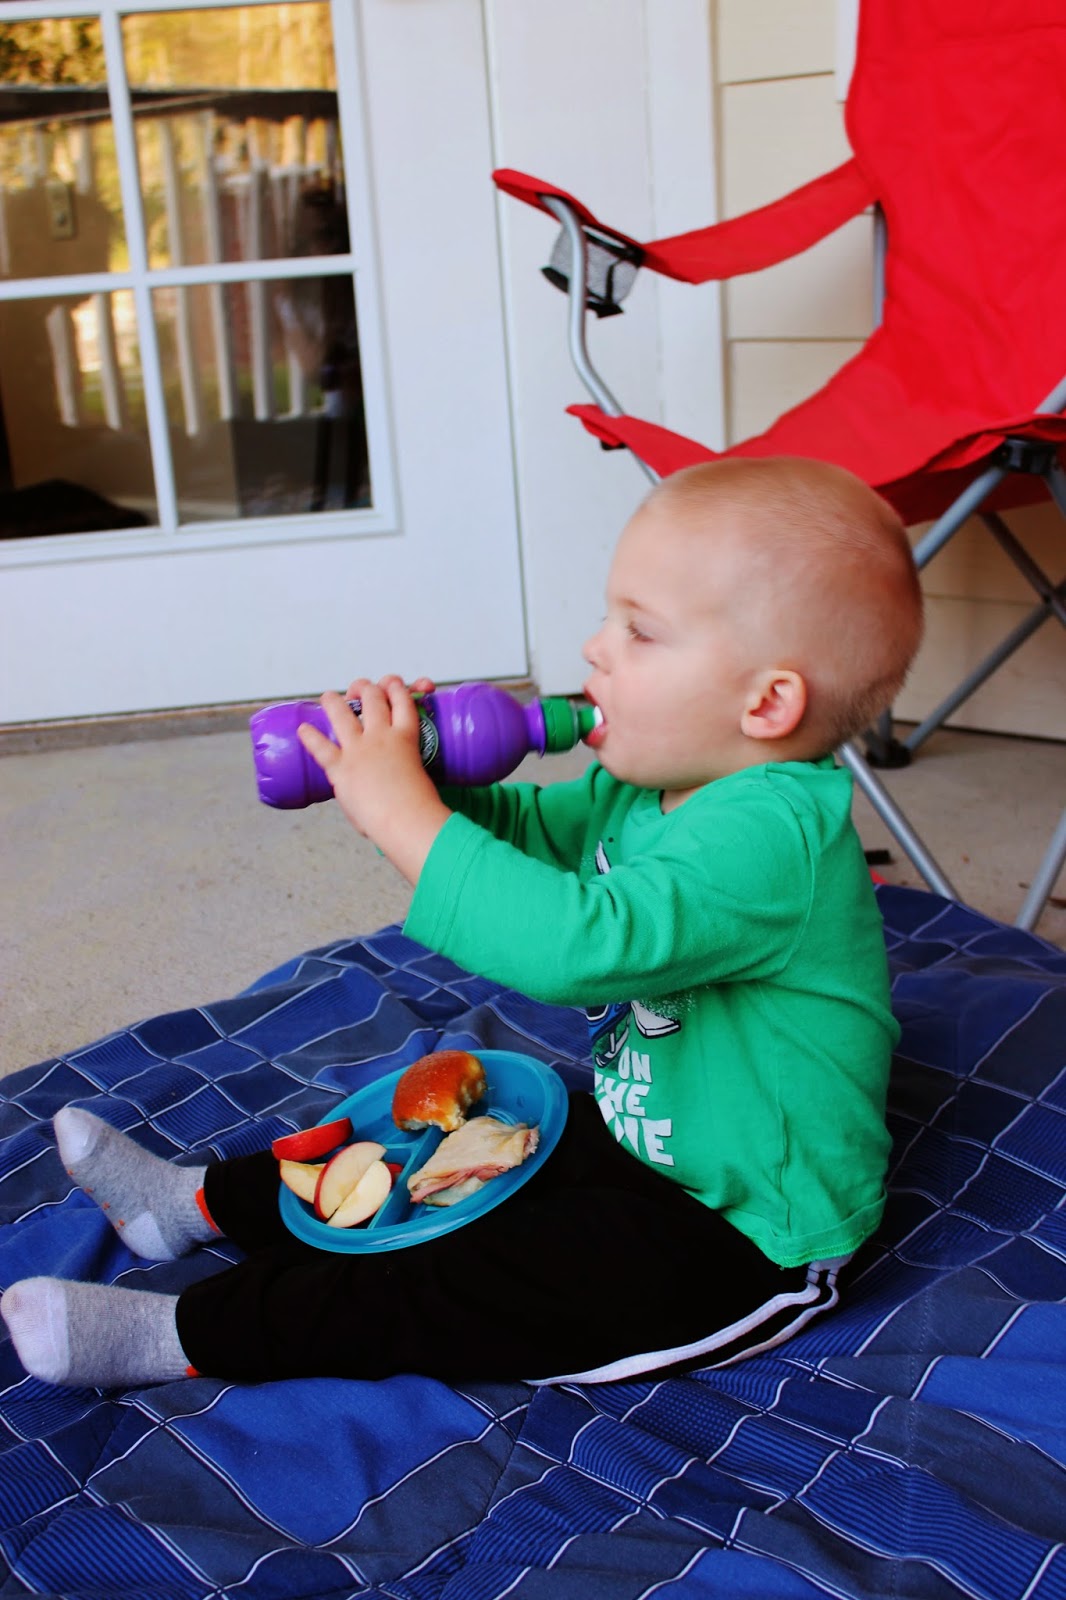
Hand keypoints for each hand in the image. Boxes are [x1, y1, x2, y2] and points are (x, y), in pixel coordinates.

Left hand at [297, 676, 450, 883]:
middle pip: (373, 697)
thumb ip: (407, 777)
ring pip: (342, 712)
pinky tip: (303, 729)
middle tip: (361, 690)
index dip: (397, 686)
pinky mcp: (341, 766)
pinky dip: (310, 736)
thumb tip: (397, 789)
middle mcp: (382, 736)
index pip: (403, 699)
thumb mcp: (421, 781)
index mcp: (406, 738)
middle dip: (366, 688)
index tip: (393, 684)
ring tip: (329, 697)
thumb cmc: (420, 809)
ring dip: (334, 701)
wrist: (407, 819)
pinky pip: (320, 747)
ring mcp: (359, 749)